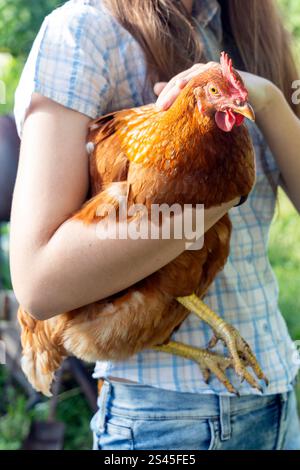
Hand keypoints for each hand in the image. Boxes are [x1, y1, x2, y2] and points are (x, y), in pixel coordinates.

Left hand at [154, 63, 277, 118]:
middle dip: (172, 94)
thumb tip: (155, 87)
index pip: (177, 83)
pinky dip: (209, 86)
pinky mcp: (229, 74)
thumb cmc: (225, 97)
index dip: (166, 95)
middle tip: (160, 108)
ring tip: (178, 90)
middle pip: (184, 80)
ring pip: (198, 77)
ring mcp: (217, 70)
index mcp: (195, 74)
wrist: (254, 95)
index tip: (156, 109)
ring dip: (188, 84)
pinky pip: (216, 81)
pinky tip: (201, 91)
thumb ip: (181, 92)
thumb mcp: (202, 97)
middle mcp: (204, 69)